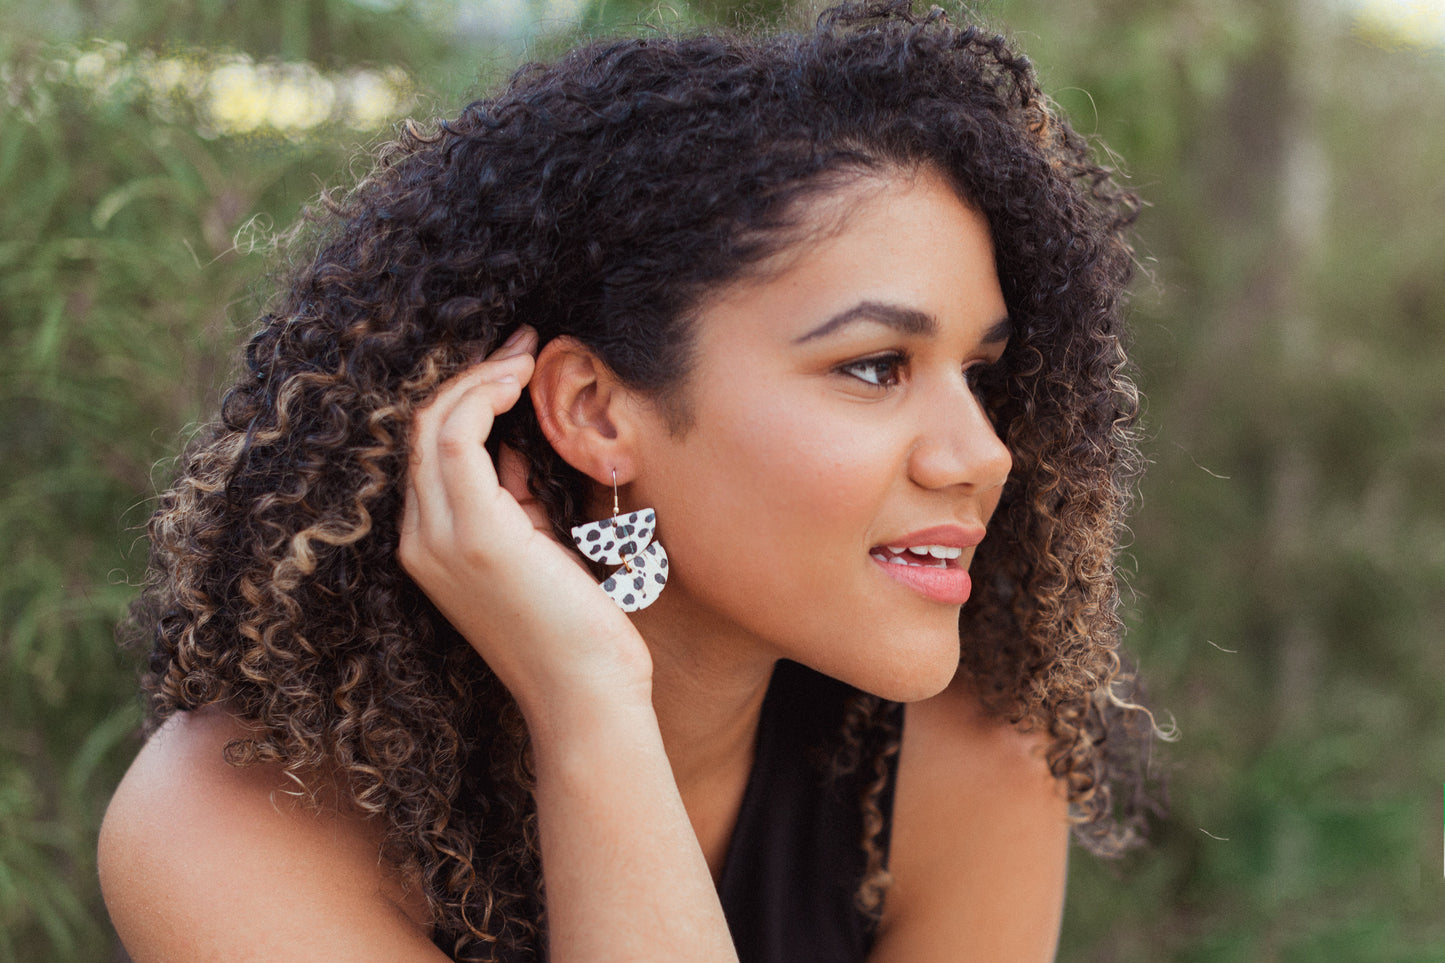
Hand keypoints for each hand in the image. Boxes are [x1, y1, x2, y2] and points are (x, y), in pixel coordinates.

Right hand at [397, 327, 653, 728]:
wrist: (586, 696)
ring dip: (480, 378)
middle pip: (422, 428)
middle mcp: (420, 540)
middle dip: (473, 375)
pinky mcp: (473, 535)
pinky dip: (484, 396)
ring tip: (527, 355)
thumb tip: (516, 443)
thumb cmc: (576, 628)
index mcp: (433, 545)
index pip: (430, 450)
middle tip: (524, 344)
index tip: (516, 365)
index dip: (468, 398)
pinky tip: (521, 382)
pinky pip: (455, 437)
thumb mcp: (536, 549)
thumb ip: (516, 499)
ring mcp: (439, 538)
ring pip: (432, 424)